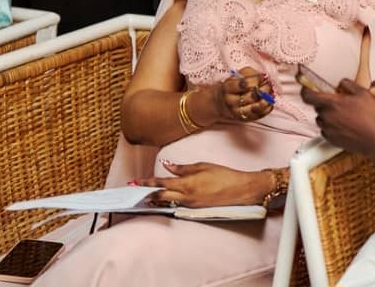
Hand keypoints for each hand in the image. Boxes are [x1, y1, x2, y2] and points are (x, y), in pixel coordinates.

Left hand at [139, 161, 272, 207]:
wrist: (239, 190)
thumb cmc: (224, 175)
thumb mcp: (203, 166)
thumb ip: (183, 168)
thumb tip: (168, 166)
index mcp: (187, 184)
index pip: (161, 183)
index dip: (147, 183)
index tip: (135, 182)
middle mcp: (186, 197)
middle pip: (160, 196)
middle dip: (146, 193)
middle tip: (135, 191)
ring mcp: (190, 205)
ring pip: (167, 201)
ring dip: (156, 198)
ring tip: (146, 194)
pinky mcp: (195, 209)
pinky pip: (177, 204)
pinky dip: (168, 200)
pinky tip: (164, 198)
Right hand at [212, 66, 273, 122]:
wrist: (224, 102)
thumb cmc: (235, 86)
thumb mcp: (239, 75)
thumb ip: (251, 74)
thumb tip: (264, 77)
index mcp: (228, 88)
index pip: (240, 85)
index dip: (252, 81)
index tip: (260, 78)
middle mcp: (231, 102)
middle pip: (250, 97)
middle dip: (263, 89)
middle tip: (267, 84)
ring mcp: (239, 112)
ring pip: (256, 108)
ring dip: (266, 100)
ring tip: (269, 93)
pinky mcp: (246, 118)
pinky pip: (260, 115)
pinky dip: (268, 108)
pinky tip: (269, 101)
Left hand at [300, 78, 374, 153]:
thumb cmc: (371, 117)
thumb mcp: (363, 93)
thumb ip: (349, 85)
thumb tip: (342, 82)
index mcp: (332, 104)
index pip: (308, 96)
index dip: (305, 91)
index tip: (307, 88)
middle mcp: (327, 117)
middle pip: (317, 107)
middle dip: (324, 103)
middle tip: (337, 102)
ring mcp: (328, 129)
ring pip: (321, 119)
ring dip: (327, 115)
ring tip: (343, 115)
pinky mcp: (331, 140)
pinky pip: (325, 130)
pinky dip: (331, 126)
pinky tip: (344, 125)